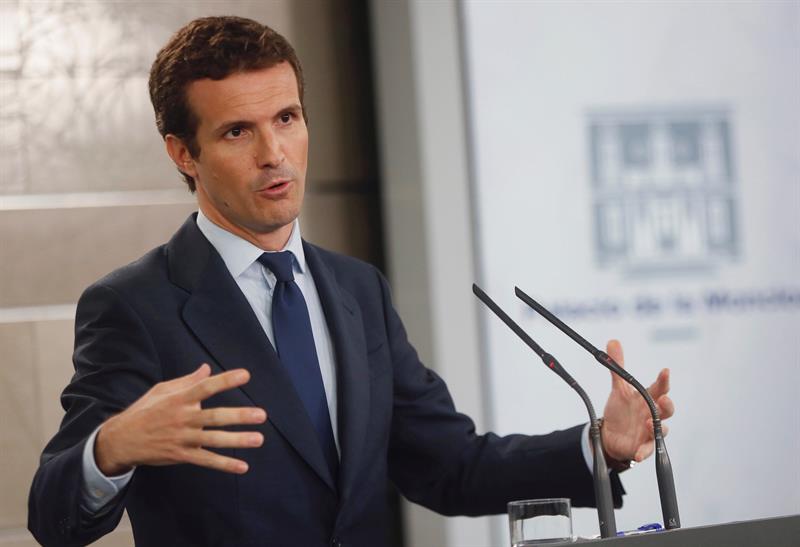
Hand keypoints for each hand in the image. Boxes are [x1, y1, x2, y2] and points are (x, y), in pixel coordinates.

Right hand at [95, 364, 266, 475]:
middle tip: (261, 415)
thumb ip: (187, 381)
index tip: (246, 375)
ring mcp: (183, 438)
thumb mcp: (162, 390)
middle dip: (239, 416)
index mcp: (179, 399)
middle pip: (214, 417)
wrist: (122, 439)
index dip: (225, 380)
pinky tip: (242, 467)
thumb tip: (207, 369)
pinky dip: (224, 464)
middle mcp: (183, 418)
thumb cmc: (145, 410)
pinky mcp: (181, 455)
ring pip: (213, 440)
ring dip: (237, 440)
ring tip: (258, 439)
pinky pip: (206, 460)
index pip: (205, 387)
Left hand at [600, 340, 674, 462]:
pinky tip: (638, 454)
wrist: (611, 434)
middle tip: (664, 400)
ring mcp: (649, 432)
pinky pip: (646, 451)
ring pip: (660, 430)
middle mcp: (652, 415)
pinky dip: (643, 452)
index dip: (663, 380)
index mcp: (648, 399)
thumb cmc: (621, 410)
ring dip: (656, 427)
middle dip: (667, 406)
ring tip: (648, 423)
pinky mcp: (642, 447)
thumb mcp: (618, 388)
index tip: (665, 371)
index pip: (659, 388)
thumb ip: (617, 367)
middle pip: (666, 410)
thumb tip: (613, 341)